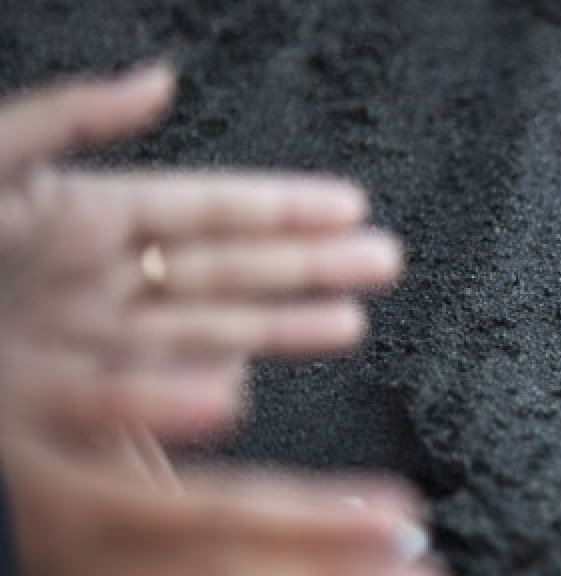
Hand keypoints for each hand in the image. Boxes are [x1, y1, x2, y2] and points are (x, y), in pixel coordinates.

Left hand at [0, 65, 401, 441]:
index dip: (284, 208)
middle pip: (233, 269)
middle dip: (312, 265)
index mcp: (87, 216)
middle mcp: (104, 279)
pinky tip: (253, 378)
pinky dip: (211, 384)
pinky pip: (160, 386)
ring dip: (286, 323)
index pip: (211, 210)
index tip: (348, 207)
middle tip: (381, 261)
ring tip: (350, 318)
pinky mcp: (78, 397)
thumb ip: (68, 118)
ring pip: (213, 328)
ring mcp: (97, 341)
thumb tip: (158, 82)